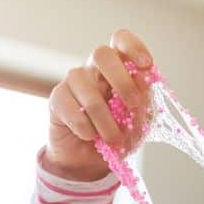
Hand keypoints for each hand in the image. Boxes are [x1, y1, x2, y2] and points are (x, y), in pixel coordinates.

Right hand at [43, 29, 153, 181]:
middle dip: (121, 79)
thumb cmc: (116, 136)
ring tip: (113, 139)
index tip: (146, 65)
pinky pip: (70, 107)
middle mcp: (94, 70)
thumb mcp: (137, 124)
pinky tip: (90, 137)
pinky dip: (85, 126)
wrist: (90, 162)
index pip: (120, 41)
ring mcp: (74, 82)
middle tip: (132, 105)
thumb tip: (144, 80)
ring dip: (105, 118)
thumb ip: (142, 103)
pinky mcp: (57, 99)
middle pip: (102, 54)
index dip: (133, 46)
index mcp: (118, 69)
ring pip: (87, 87)